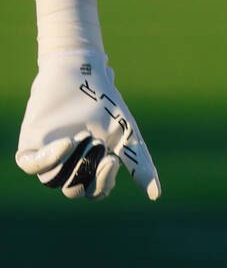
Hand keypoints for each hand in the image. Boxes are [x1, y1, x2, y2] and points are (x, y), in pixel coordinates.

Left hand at [16, 51, 160, 201]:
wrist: (82, 72)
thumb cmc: (104, 102)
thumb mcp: (126, 134)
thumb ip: (139, 164)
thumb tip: (156, 195)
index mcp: (88, 166)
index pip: (93, 192)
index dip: (102, 183)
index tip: (111, 160)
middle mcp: (65, 165)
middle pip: (73, 189)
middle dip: (87, 168)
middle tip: (97, 142)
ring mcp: (46, 156)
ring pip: (52, 180)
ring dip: (72, 160)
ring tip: (83, 135)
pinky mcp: (30, 145)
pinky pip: (32, 166)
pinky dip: (50, 159)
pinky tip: (67, 143)